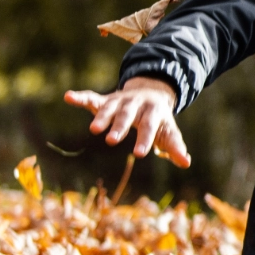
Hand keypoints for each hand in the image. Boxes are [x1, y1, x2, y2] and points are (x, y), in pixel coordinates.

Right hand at [64, 77, 190, 168]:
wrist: (151, 91)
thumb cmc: (159, 119)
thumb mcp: (168, 131)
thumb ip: (174, 146)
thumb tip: (186, 162)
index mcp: (153, 112)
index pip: (149, 126)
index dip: (145, 139)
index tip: (140, 153)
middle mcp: (136, 104)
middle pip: (127, 115)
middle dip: (120, 126)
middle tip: (112, 140)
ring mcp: (119, 101)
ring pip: (110, 107)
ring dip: (102, 117)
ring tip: (94, 130)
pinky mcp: (105, 100)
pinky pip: (91, 97)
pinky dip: (80, 97)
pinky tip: (68, 97)